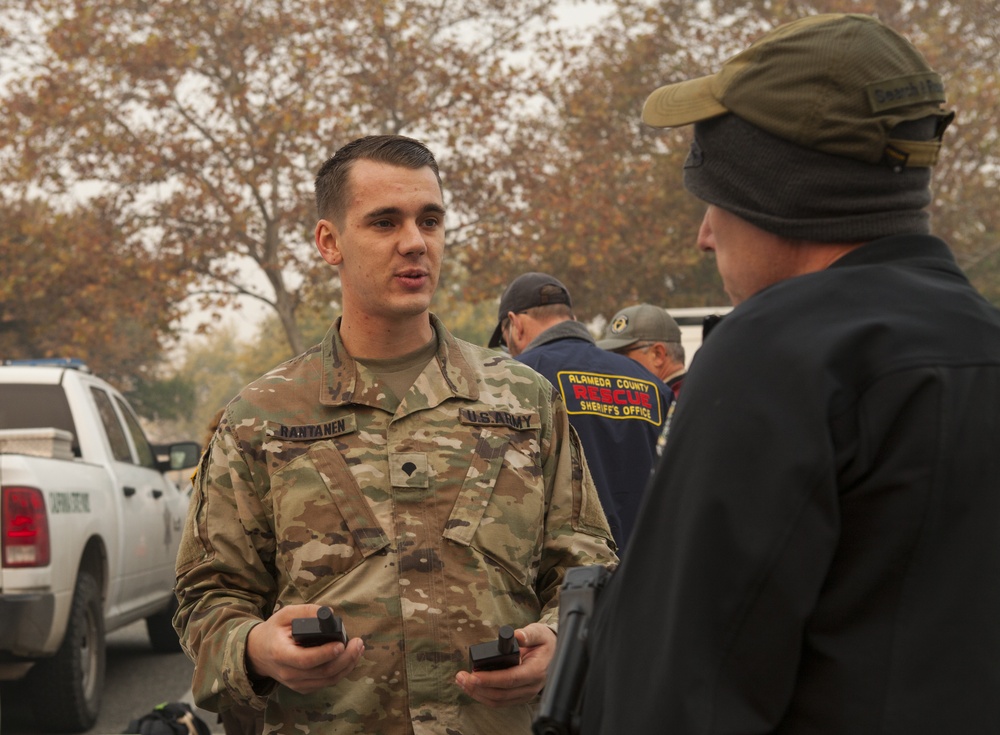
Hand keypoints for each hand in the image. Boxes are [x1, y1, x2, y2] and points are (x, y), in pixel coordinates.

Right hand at [246, 604, 363, 693]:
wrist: (259, 653)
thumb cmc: (274, 631)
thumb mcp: (284, 614)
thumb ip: (306, 611)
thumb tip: (329, 613)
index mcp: (281, 654)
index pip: (306, 659)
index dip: (325, 653)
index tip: (340, 643)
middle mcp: (288, 673)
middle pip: (322, 672)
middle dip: (346, 658)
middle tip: (358, 642)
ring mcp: (296, 684)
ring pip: (328, 680)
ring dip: (348, 665)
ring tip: (359, 648)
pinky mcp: (303, 687)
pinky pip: (326, 683)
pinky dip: (342, 671)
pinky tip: (350, 658)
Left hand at [454, 623, 555, 707]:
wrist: (554, 654)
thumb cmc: (544, 642)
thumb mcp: (539, 632)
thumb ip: (528, 634)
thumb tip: (516, 636)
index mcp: (536, 671)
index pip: (510, 679)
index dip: (490, 679)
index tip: (473, 675)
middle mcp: (531, 687)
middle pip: (501, 694)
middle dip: (478, 687)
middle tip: (460, 677)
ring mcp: (526, 694)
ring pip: (498, 701)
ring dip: (477, 693)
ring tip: (462, 682)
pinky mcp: (519, 697)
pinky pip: (499, 702)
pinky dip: (483, 696)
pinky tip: (472, 688)